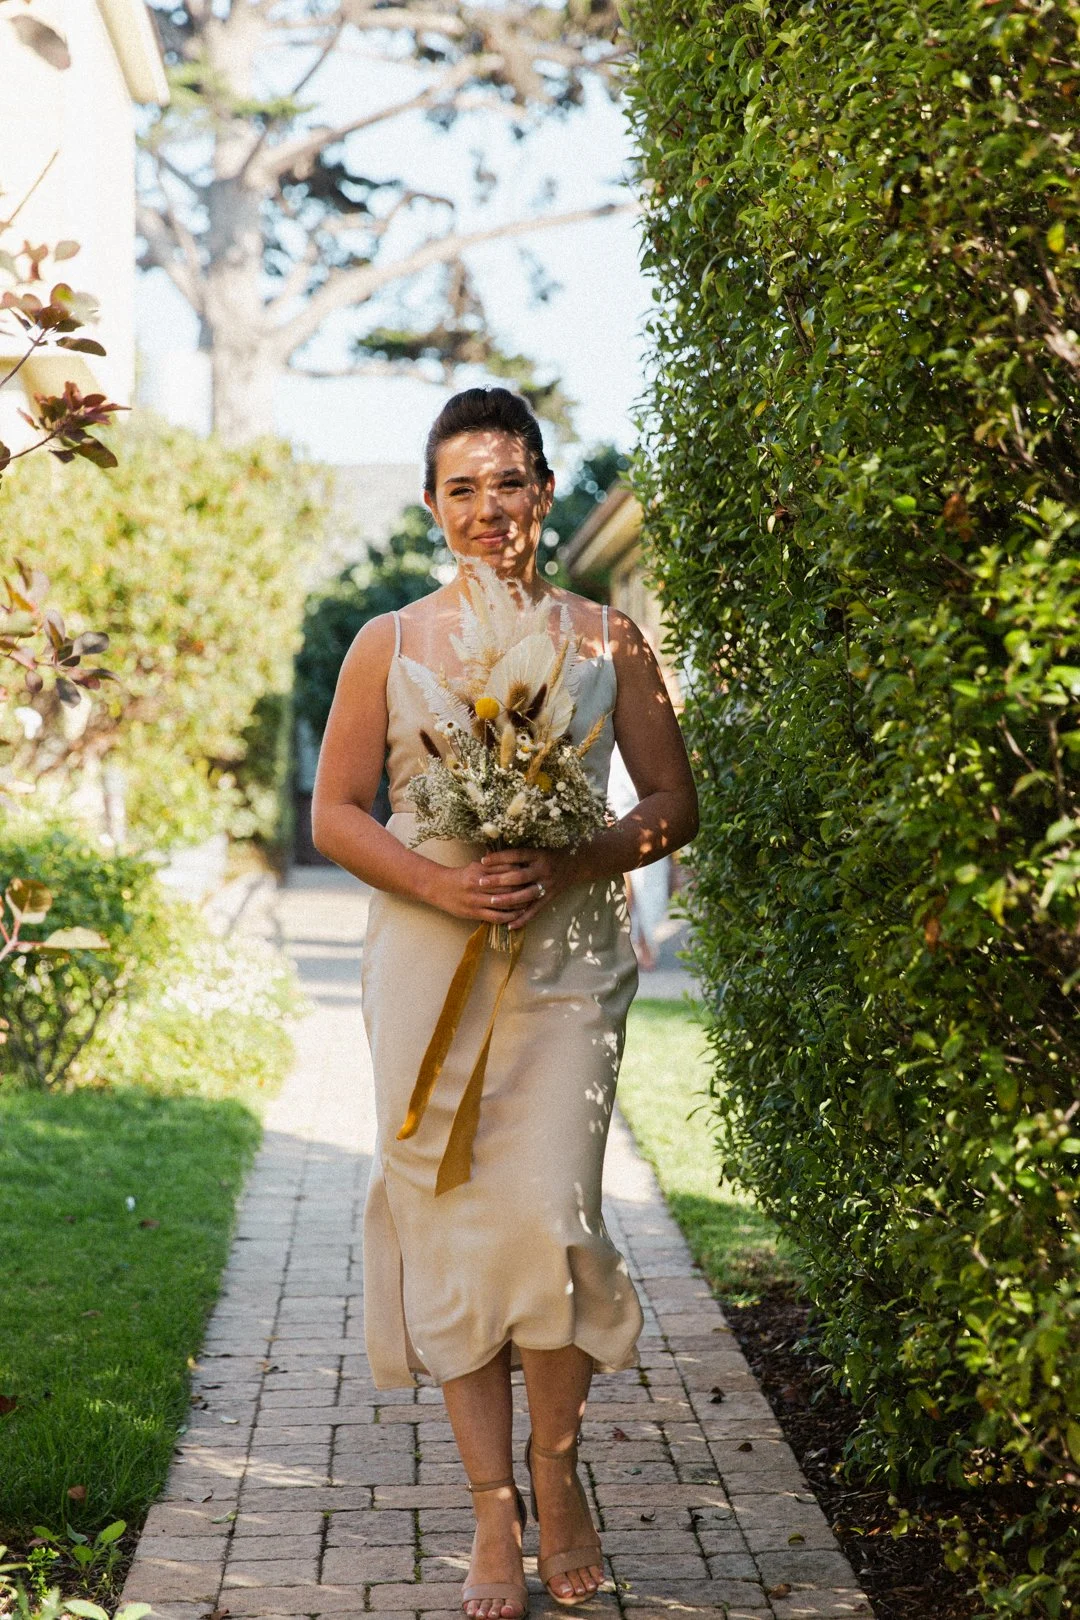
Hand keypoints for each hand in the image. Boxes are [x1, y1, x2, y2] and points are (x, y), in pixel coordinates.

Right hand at [429, 853, 548, 926]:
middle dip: (523, 889)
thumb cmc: (460, 876)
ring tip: (530, 903)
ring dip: (518, 904)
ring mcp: (476, 900)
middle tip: (536, 889)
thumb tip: (515, 864)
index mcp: (480, 870)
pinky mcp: (473, 913)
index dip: (520, 873)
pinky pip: (495, 917)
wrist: (438, 887)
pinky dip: (508, 917)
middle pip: (506, 887)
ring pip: (502, 903)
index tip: (531, 873)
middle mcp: (478, 884)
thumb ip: (494, 866)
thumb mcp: (476, 866)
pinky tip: (517, 916)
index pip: (505, 870)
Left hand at [476, 847, 576, 928]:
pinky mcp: (550, 897)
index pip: (516, 855)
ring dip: (508, 899)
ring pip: (526, 895)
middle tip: (481, 882)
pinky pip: (535, 910)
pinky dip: (523, 919)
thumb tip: (493, 849)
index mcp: (539, 855)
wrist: (578, 862)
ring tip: (492, 901)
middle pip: (519, 876)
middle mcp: (543, 870)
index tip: (483, 860)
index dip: (500, 857)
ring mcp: (547, 885)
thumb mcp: (539, 847)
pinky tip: (509, 925)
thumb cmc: (553, 852)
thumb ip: (520, 851)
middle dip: (499, 880)